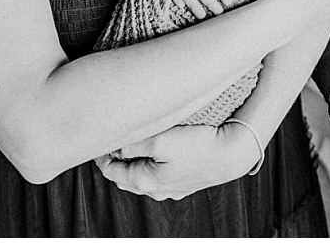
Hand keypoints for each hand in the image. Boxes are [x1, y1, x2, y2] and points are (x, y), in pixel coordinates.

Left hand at [94, 123, 260, 199]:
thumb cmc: (199, 145)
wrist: (232, 154)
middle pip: (124, 178)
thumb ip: (134, 144)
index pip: (112, 172)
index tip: (97, 141)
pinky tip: (152, 154)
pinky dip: (148, 166)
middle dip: (114, 162)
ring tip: (128, 146)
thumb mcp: (160, 140)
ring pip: (141, 178)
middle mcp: (157, 190)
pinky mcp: (184, 183)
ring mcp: (171, 189)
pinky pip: (158, 177)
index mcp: (146, 181)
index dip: (102, 156)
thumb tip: (118, 146)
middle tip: (109, 143)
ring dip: (131, 164)